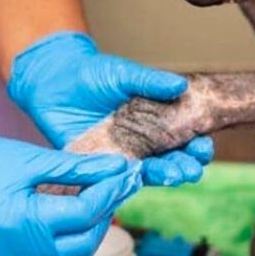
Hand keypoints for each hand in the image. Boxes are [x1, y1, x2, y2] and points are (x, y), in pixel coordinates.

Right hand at [0, 123, 142, 255]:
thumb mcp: (30, 160)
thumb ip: (78, 168)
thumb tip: (118, 167)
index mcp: (24, 225)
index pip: (86, 213)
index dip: (112, 191)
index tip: (130, 172)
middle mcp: (20, 253)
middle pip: (85, 239)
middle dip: (106, 211)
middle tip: (122, 183)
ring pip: (72, 254)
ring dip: (92, 227)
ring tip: (103, 195)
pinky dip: (71, 236)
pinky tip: (80, 211)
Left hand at [7, 31, 212, 185]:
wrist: (51, 81)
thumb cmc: (90, 73)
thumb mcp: (123, 74)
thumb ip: (150, 81)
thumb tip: (181, 85)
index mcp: (157, 119)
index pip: (186, 137)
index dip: (198, 144)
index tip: (203, 146)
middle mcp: (145, 140)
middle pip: (173, 159)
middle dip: (186, 165)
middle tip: (191, 169)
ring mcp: (124, 154)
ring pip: (150, 172)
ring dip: (166, 175)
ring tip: (174, 176)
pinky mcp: (100, 163)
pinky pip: (116, 178)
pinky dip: (128, 181)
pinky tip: (137, 180)